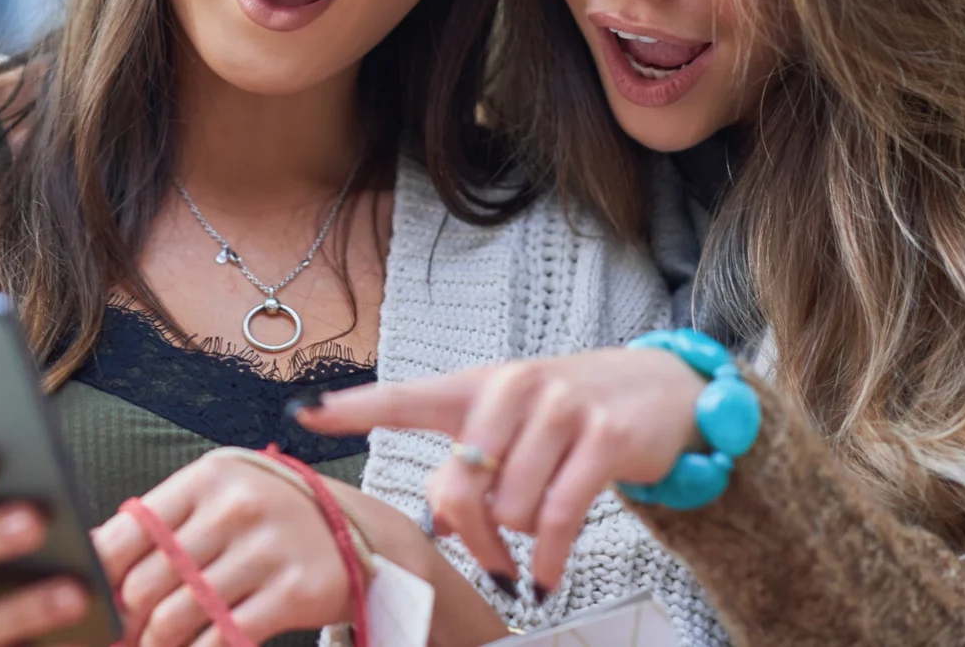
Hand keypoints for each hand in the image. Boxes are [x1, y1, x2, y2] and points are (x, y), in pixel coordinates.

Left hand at [89, 448, 460, 646]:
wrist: (357, 533)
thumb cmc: (266, 517)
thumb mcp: (216, 500)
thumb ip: (159, 525)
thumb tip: (89, 561)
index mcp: (207, 478)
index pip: (129, 533)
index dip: (99, 577)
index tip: (93, 602)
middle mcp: (237, 507)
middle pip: (147, 581)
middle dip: (126, 621)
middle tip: (120, 638)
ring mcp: (268, 549)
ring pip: (178, 615)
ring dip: (155, 644)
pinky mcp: (295, 592)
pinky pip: (223, 637)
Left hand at [294, 349, 705, 594]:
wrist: (662, 389)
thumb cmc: (567, 414)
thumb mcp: (511, 424)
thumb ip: (470, 464)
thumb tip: (442, 522)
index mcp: (475, 385)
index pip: (405, 396)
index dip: (353, 407)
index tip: (303, 413)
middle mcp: (511, 389)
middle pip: (458, 484)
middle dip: (471, 534)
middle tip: (488, 558)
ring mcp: (560, 411)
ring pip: (509, 508)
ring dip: (516, 538)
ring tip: (531, 533)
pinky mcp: (603, 441)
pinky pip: (558, 519)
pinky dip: (547, 560)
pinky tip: (545, 578)